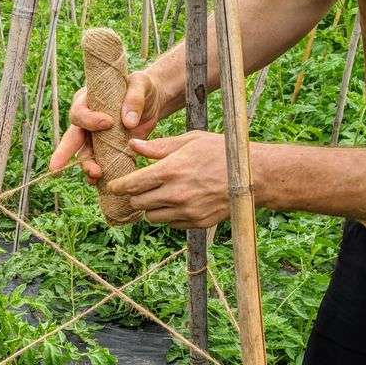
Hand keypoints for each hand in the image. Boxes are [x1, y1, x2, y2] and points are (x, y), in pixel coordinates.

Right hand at [49, 70, 162, 183]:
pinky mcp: (108, 150)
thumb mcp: (140, 84)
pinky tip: (100, 182)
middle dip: (64, 153)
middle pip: (71, 138)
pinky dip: (100, 174)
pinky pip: (99, 163)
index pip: (79, 113)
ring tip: (96, 174)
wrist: (152, 102)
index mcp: (88, 101)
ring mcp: (96, 138)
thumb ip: (134, 98)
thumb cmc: (141, 87)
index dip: (90, 120)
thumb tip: (128, 121)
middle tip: (56, 168)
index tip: (109, 123)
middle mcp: (87, 121)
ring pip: (84, 154)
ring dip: (88, 166)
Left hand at [109, 131, 230, 228]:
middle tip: (137, 189)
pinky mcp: (196, 223)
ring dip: (150, 208)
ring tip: (158, 195)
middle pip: (138, 204)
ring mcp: (186, 211)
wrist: (252, 176)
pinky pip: (170, 223)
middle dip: (133, 197)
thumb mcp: (189, 141)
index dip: (118, 186)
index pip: (132, 184)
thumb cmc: (220, 152)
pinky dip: (168, 215)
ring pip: (152, 217)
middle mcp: (175, 194)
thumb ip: (159, 146)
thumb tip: (133, 145)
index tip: (113, 185)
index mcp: (170, 170)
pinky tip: (177, 202)